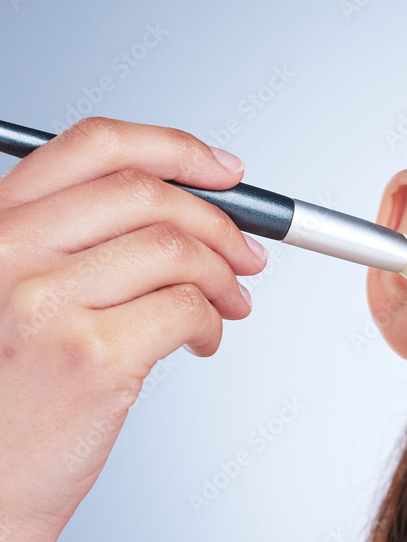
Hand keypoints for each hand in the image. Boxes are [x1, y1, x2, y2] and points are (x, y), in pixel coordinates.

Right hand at [0, 117, 266, 541]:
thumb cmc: (7, 396)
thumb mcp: (19, 293)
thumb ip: (80, 243)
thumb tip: (183, 215)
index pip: (96, 145)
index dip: (177, 150)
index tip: (224, 171)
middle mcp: (9, 250)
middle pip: (149, 195)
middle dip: (220, 223)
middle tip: (246, 255)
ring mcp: (46, 301)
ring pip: (177, 252)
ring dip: (224, 279)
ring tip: (229, 305)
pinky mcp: (91, 356)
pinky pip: (187, 310)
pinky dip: (213, 323)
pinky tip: (202, 341)